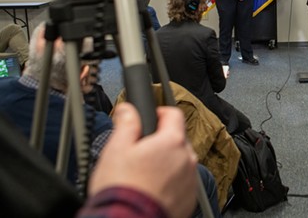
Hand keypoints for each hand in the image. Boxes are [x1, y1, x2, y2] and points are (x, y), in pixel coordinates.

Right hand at [89, 103, 197, 217]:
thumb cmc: (123, 189)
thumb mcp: (117, 149)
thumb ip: (126, 124)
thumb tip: (128, 109)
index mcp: (172, 141)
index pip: (174, 114)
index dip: (160, 112)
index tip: (151, 117)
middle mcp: (187, 159)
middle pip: (177, 140)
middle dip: (161, 142)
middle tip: (139, 153)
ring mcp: (190, 180)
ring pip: (179, 162)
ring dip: (166, 163)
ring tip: (143, 175)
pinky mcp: (189, 199)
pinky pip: (181, 183)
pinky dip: (170, 182)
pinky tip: (151, 189)